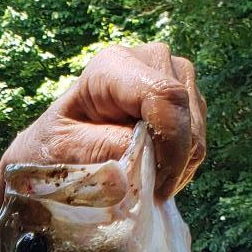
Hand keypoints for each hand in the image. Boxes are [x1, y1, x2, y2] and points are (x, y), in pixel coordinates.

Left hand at [2, 42, 206, 198]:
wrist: (60, 143)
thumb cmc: (54, 144)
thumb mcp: (62, 149)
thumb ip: (94, 152)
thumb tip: (129, 174)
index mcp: (114, 65)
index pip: (163, 95)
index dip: (170, 143)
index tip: (157, 186)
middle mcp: (149, 58)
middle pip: (185, 111)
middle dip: (175, 160)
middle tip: (151, 193)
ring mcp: (173, 73)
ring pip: (196, 127)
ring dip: (179, 165)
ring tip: (149, 185)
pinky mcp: (186, 96)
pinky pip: (198, 135)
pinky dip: (182, 163)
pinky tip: (156, 174)